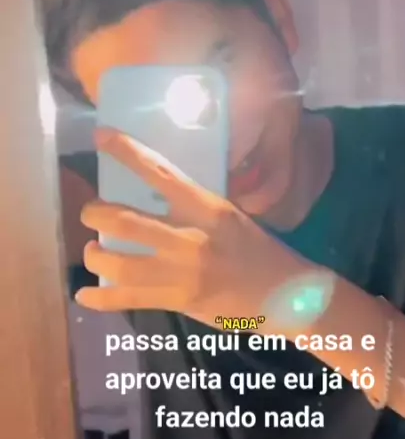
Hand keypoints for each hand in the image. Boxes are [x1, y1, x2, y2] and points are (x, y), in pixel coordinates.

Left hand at [75, 129, 306, 326]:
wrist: (285, 295)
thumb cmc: (259, 250)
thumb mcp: (230, 217)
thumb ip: (195, 206)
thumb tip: (156, 193)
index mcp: (207, 208)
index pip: (160, 173)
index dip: (126, 152)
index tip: (101, 137)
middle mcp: (190, 237)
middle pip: (124, 221)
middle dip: (95, 214)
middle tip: (91, 213)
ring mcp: (182, 273)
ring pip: (119, 263)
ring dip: (95, 255)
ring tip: (93, 251)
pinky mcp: (178, 301)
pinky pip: (128, 299)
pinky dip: (100, 298)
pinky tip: (85, 294)